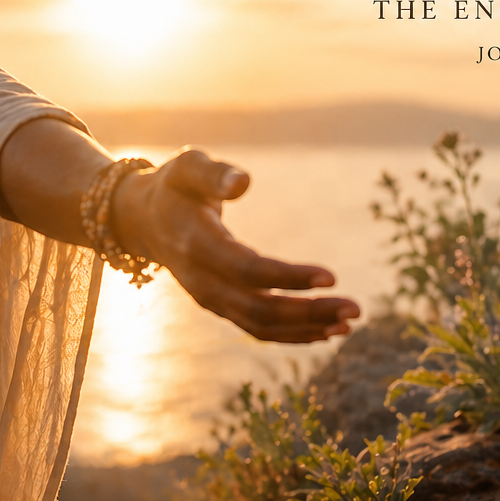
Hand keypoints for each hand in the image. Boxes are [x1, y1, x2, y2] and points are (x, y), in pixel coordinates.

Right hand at [111, 149, 360, 342]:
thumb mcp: (189, 166)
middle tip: (356, 308)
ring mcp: (209, 299)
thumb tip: (244, 182)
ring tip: (350, 322)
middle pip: (258, 308)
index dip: (289, 277)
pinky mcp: (220, 306)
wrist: (143, 220)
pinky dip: (292, 334)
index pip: (247, 270)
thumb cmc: (175, 186)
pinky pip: (257, 328)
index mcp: (196, 243)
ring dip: (307, 327)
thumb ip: (215, 173)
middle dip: (309, 312)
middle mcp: (201, 281)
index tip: (332, 276)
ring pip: (260, 325)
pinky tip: (326, 331)